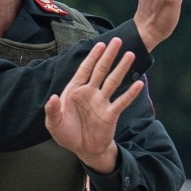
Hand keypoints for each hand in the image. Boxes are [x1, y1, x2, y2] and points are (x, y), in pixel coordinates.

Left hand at [44, 38, 143, 172]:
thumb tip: (52, 98)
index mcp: (75, 91)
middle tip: (117, 40)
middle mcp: (90, 93)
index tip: (100, 44)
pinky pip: (121, 102)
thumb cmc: (67, 134)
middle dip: (108, 55)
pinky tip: (139, 83)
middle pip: (100, 70)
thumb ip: (52, 111)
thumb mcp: (53, 124)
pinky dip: (130, 93)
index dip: (92, 57)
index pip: (85, 70)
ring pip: (112, 81)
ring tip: (130, 55)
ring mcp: (101, 102)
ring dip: (121, 68)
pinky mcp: (110, 114)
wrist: (82, 149)